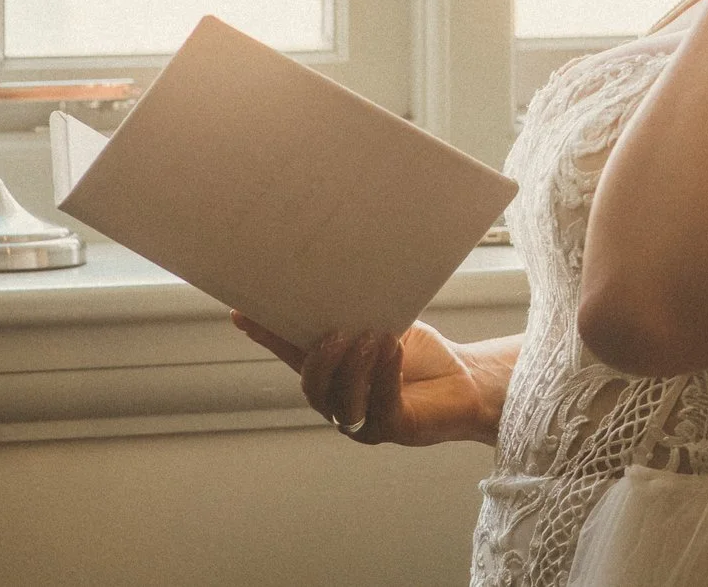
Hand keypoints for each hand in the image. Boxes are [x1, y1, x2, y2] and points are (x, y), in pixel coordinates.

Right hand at [232, 313, 501, 446]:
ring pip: (344, 401)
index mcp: (330, 374)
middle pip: (314, 387)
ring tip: (371, 337)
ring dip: (356, 367)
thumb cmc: (415, 354)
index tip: (243, 312)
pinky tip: (392, 351)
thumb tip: (332, 280)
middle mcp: (339, 402)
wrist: (463, 380)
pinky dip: (385, 375)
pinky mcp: (395, 427)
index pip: (292, 354)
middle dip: (320, 360)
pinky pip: (382, 404)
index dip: (267, 336)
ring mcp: (364, 421)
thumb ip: (355, 316)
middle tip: (336, 332)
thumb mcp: (382, 325)